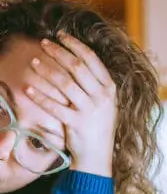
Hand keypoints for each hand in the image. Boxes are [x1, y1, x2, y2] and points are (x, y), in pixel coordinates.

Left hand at [26, 32, 116, 176]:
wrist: (98, 157)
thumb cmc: (98, 129)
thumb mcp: (106, 105)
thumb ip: (97, 85)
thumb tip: (78, 60)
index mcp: (110, 89)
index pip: (92, 59)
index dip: (75, 45)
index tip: (61, 36)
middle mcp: (102, 98)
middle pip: (77, 67)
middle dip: (58, 52)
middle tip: (44, 44)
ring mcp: (90, 111)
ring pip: (65, 83)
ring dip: (47, 70)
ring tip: (34, 62)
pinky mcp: (76, 124)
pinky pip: (55, 106)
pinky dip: (40, 97)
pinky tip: (29, 89)